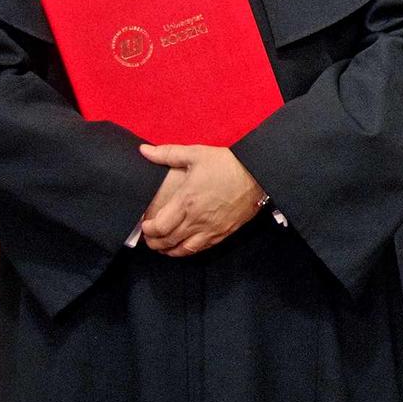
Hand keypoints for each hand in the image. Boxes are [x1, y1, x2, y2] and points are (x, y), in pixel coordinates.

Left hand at [136, 144, 265, 256]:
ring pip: (183, 249)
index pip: (158, 227)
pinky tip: (184, 246)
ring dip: (169, 250)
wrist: (258, 175)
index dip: (147, 230)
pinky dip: (187, 251)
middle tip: (149, 238)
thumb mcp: (196, 154)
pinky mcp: (223, 233)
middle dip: (154, 242)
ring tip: (163, 246)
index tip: (144, 225)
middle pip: (167, 241)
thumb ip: (167, 154)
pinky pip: (201, 249)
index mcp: (185, 202)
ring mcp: (210, 229)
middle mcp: (196, 220)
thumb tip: (144, 150)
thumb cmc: (228, 164)